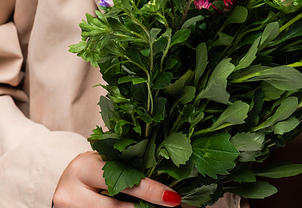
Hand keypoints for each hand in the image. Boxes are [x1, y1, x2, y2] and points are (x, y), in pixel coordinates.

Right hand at [53, 151, 181, 206]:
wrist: (66, 184)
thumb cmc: (92, 168)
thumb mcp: (105, 159)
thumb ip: (127, 162)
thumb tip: (165, 165)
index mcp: (82, 169)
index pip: (119, 179)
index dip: (148, 190)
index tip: (172, 197)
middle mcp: (71, 194)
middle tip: (171, 206)